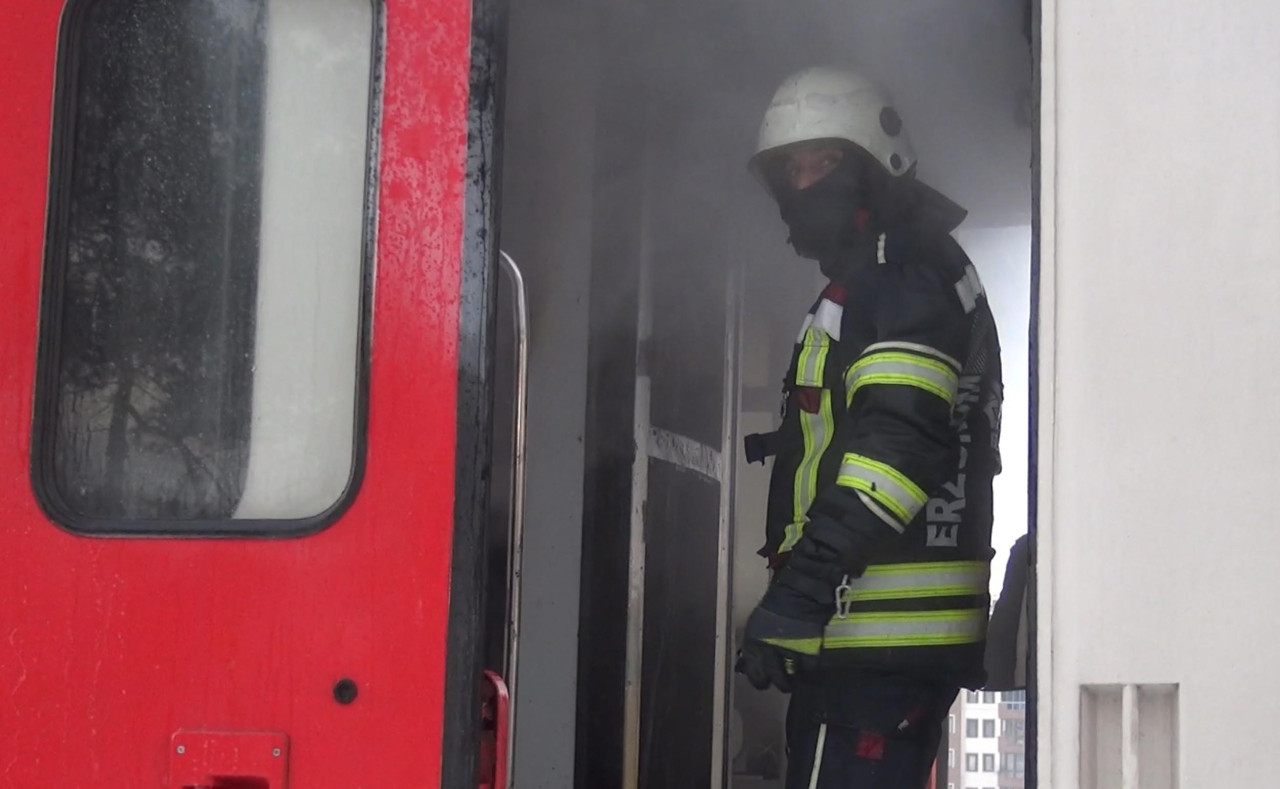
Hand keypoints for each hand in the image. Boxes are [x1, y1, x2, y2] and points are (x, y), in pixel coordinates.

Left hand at [735, 570, 834, 692]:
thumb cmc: (776, 603)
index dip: (760, 679)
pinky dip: (810, 669)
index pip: (754, 675)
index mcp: (753, 645)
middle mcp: (769, 653)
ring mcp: (790, 654)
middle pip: (775, 680)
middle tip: (786, 679)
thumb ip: (758, 644)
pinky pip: (809, 669)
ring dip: (795, 678)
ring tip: (799, 674)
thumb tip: (758, 659)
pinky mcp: (809, 652)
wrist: (799, 591)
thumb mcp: (759, 624)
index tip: (765, 680)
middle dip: (780, 682)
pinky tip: (809, 663)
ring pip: (792, 679)